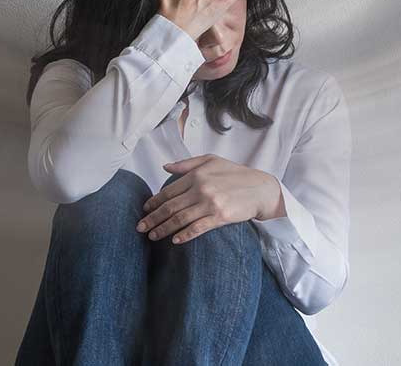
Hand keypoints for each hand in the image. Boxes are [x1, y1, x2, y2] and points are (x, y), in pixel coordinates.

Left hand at [135, 154, 282, 244]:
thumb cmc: (235, 173)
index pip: (168, 191)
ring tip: (152, 236)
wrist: (260, 189)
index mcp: (196, 174)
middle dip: (152, 218)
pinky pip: (197, 228)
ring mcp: (210, 203)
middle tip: (140, 228)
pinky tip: (175, 241)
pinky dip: (184, 235)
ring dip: (163, 229)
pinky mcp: (220, 216)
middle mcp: (201, 188)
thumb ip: (187, 164)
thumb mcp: (211, 160)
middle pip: (170, 207)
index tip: (145, 210)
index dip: (154, 202)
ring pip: (180, 219)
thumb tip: (165, 167)